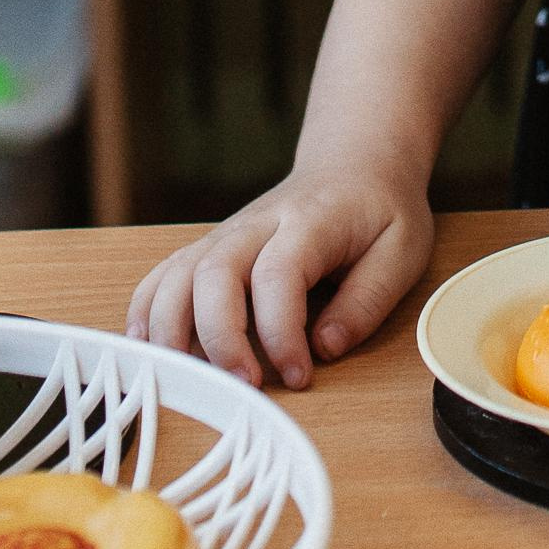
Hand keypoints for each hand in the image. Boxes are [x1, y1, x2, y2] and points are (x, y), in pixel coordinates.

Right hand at [126, 168, 432, 389]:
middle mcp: (257, 225)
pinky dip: (147, 310)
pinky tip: (146, 347)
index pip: (278, 275)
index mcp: (309, 222)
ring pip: (178, 273)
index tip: (298, 375)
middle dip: (219, 338)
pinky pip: (164, 274)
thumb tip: (325, 347)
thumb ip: (367, 299)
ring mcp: (227, 234)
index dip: (281, 332)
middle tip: (244, 385)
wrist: (353, 164)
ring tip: (184, 379)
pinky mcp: (210, 248)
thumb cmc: (379, 210)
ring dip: (171, 329)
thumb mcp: (402, 249)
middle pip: (214, 273)